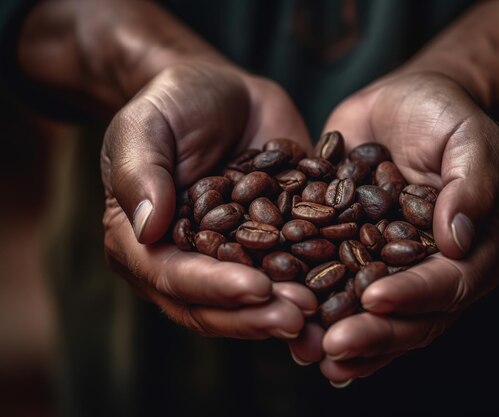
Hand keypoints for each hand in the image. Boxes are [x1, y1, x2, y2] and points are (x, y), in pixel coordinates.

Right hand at [101, 60, 319, 338]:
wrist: (225, 92)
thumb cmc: (174, 103)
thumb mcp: (146, 126)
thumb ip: (141, 173)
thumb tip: (147, 228)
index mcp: (145, 243)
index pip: (174, 277)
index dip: (213, 287)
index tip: (254, 289)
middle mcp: (188, 262)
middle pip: (216, 304)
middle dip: (257, 314)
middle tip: (298, 317)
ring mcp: (234, 258)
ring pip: (256, 298)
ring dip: (288, 309)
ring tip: (321, 315)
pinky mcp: (274, 245)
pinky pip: (292, 269)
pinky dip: (316, 284)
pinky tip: (345, 293)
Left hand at [289, 72, 498, 383]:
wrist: (405, 102)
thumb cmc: (445, 115)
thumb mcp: (470, 138)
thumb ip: (471, 184)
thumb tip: (458, 240)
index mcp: (477, 248)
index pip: (450, 282)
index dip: (414, 295)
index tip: (375, 299)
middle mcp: (438, 270)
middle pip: (413, 317)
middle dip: (373, 334)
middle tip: (333, 346)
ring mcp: (396, 269)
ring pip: (375, 317)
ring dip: (345, 340)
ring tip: (308, 354)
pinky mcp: (358, 258)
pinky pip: (340, 291)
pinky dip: (319, 311)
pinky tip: (292, 328)